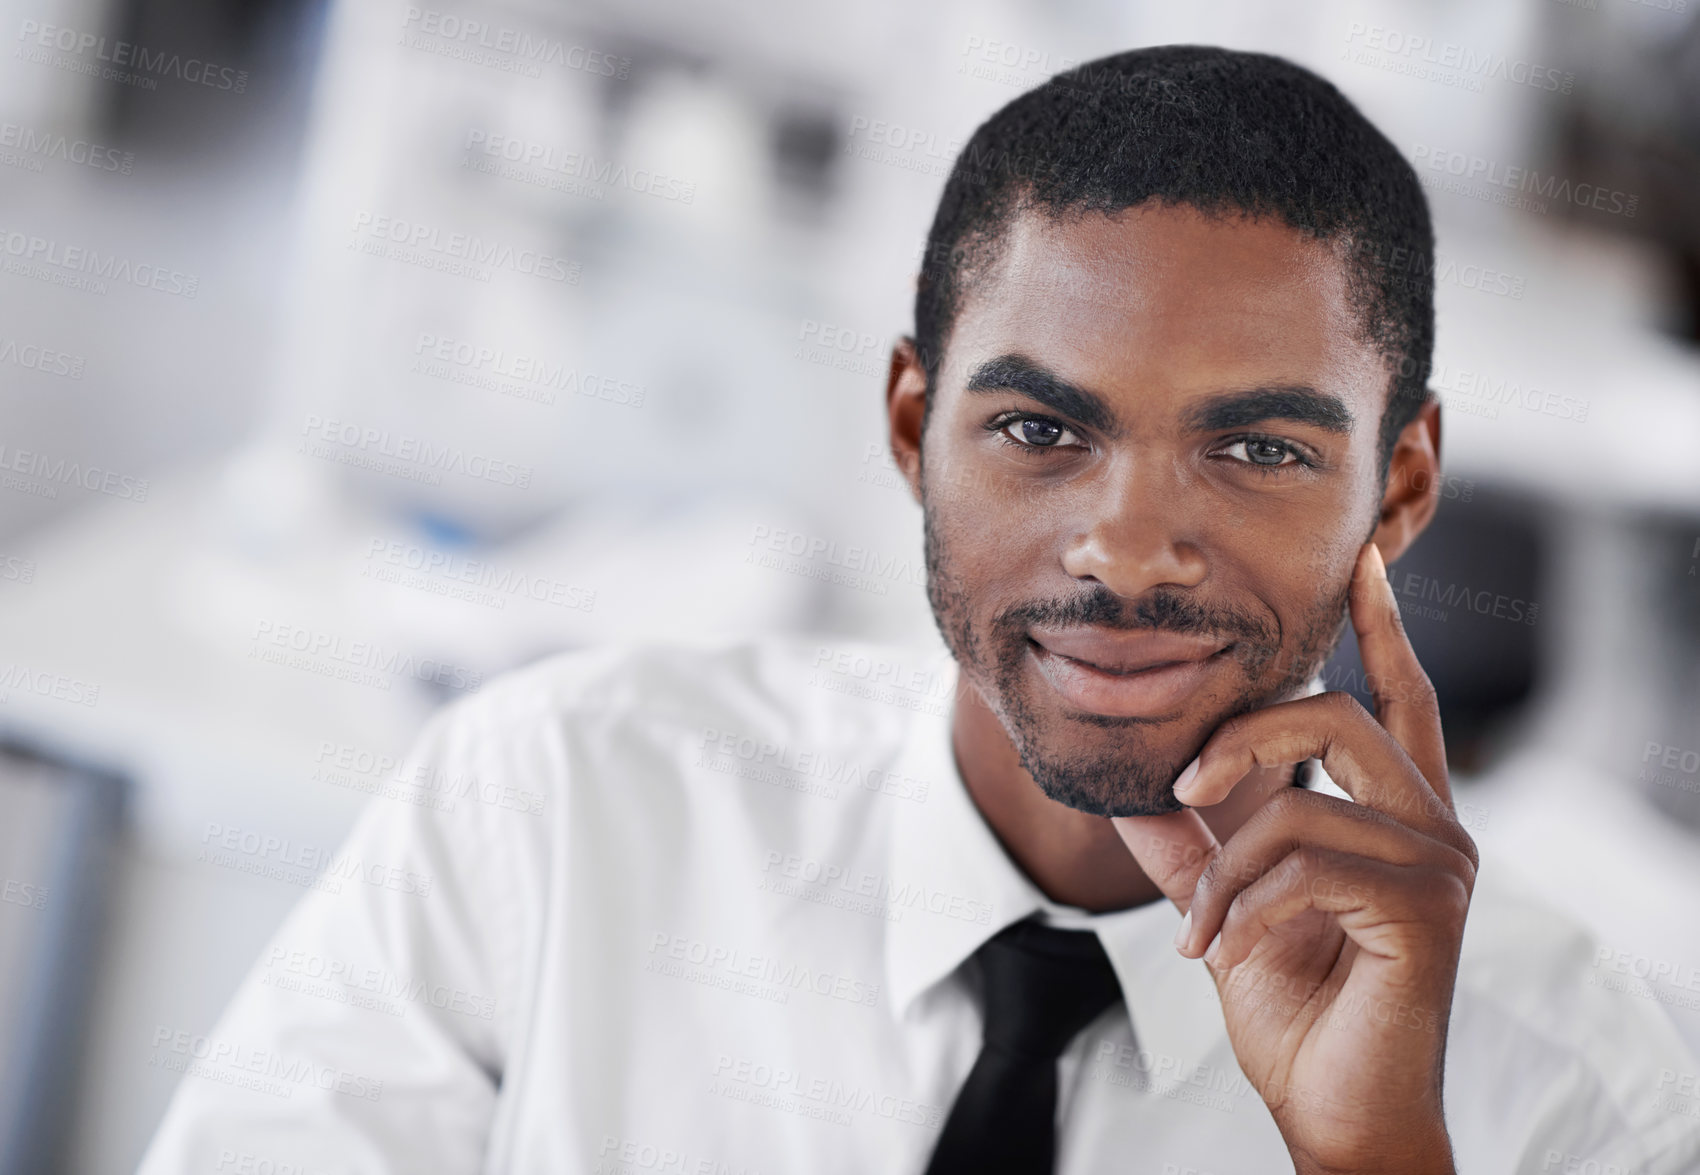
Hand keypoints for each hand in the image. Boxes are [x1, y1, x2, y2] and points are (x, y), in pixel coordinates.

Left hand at [1111, 542, 1477, 1174]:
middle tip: (1181, 791)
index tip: (1358, 558)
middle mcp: (1433, 825)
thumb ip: (1189, 840)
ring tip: (1199, 930)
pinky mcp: (1425, 908)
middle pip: (1338, 715)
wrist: (1332, 1106)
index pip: (1399, 696)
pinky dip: (1239, 912)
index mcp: (1396, 812)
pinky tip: (1223, 958)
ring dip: (1222, 871)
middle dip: (1241, 739)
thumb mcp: (1227, 901)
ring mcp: (1439, 864)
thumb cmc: (1296, 1005)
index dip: (1381, 624)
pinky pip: (1300, 864)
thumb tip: (1128, 785)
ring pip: (1299, 803)